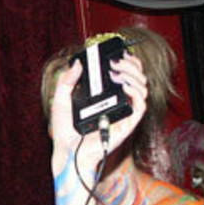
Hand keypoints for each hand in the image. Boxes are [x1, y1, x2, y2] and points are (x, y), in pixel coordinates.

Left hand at [49, 54, 147, 170]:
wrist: (68, 151)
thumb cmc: (65, 130)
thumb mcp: (61, 100)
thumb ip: (67, 81)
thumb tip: (76, 64)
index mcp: (107, 96)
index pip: (126, 75)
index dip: (128, 62)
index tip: (120, 53)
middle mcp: (118, 103)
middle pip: (138, 78)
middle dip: (131, 65)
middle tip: (117, 61)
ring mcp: (123, 114)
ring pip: (142, 89)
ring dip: (133, 76)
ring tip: (117, 73)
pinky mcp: (126, 125)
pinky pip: (140, 107)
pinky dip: (135, 94)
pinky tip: (124, 87)